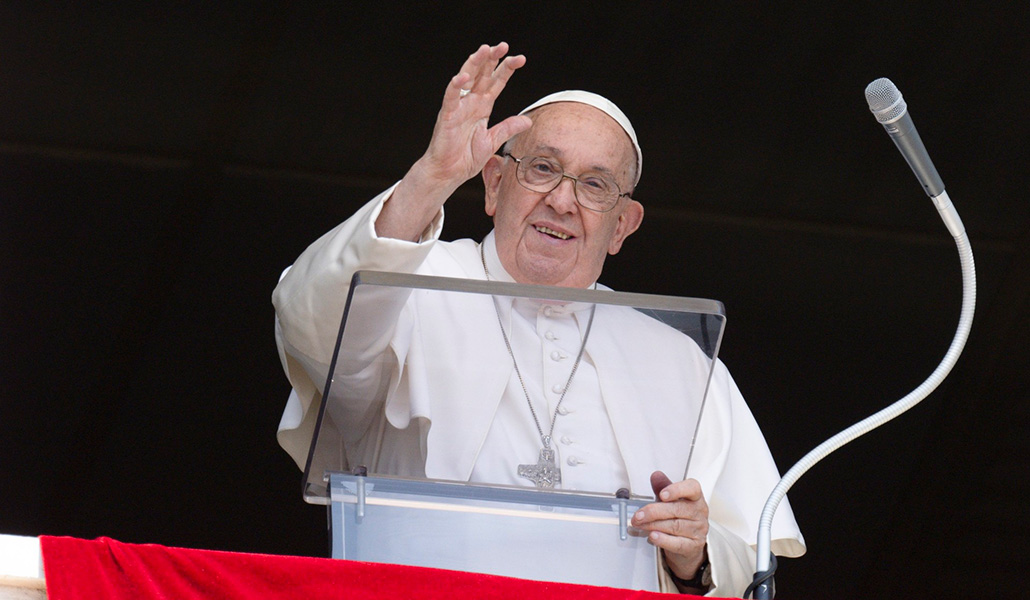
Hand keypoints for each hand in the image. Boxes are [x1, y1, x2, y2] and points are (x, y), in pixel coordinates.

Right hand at [379, 42, 531, 240]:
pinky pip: (451, 97)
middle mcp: (471, 102)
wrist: (449, 173)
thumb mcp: (493, 141)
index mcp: (483, 107)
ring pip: (467, 79)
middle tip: (504, 46)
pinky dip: (455, 86)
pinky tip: (463, 76)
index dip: (506, 69)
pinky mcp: (447, 115)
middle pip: (483, 75)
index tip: (520, 58)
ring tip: (485, 50)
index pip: (496, 82)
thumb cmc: (466, 157)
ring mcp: (459, 107)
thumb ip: (508, 128)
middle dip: (492, 59)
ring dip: (475, 63)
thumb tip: (528, 121)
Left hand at [631, 471, 709, 588]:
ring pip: (675, 526)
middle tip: (638, 515)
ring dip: (653, 525)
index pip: (692, 488)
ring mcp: (699, 530)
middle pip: (677, 509)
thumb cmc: (679, 517)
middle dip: (654, 511)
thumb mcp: (671, 500)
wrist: (687, 543)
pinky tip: (653, 536)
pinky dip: (663, 540)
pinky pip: (678, 543)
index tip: (661, 494)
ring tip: (639, 524)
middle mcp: (700, 512)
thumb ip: (663, 487)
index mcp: (695, 497)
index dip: (676, 490)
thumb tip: (656, 475)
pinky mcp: (694, 546)